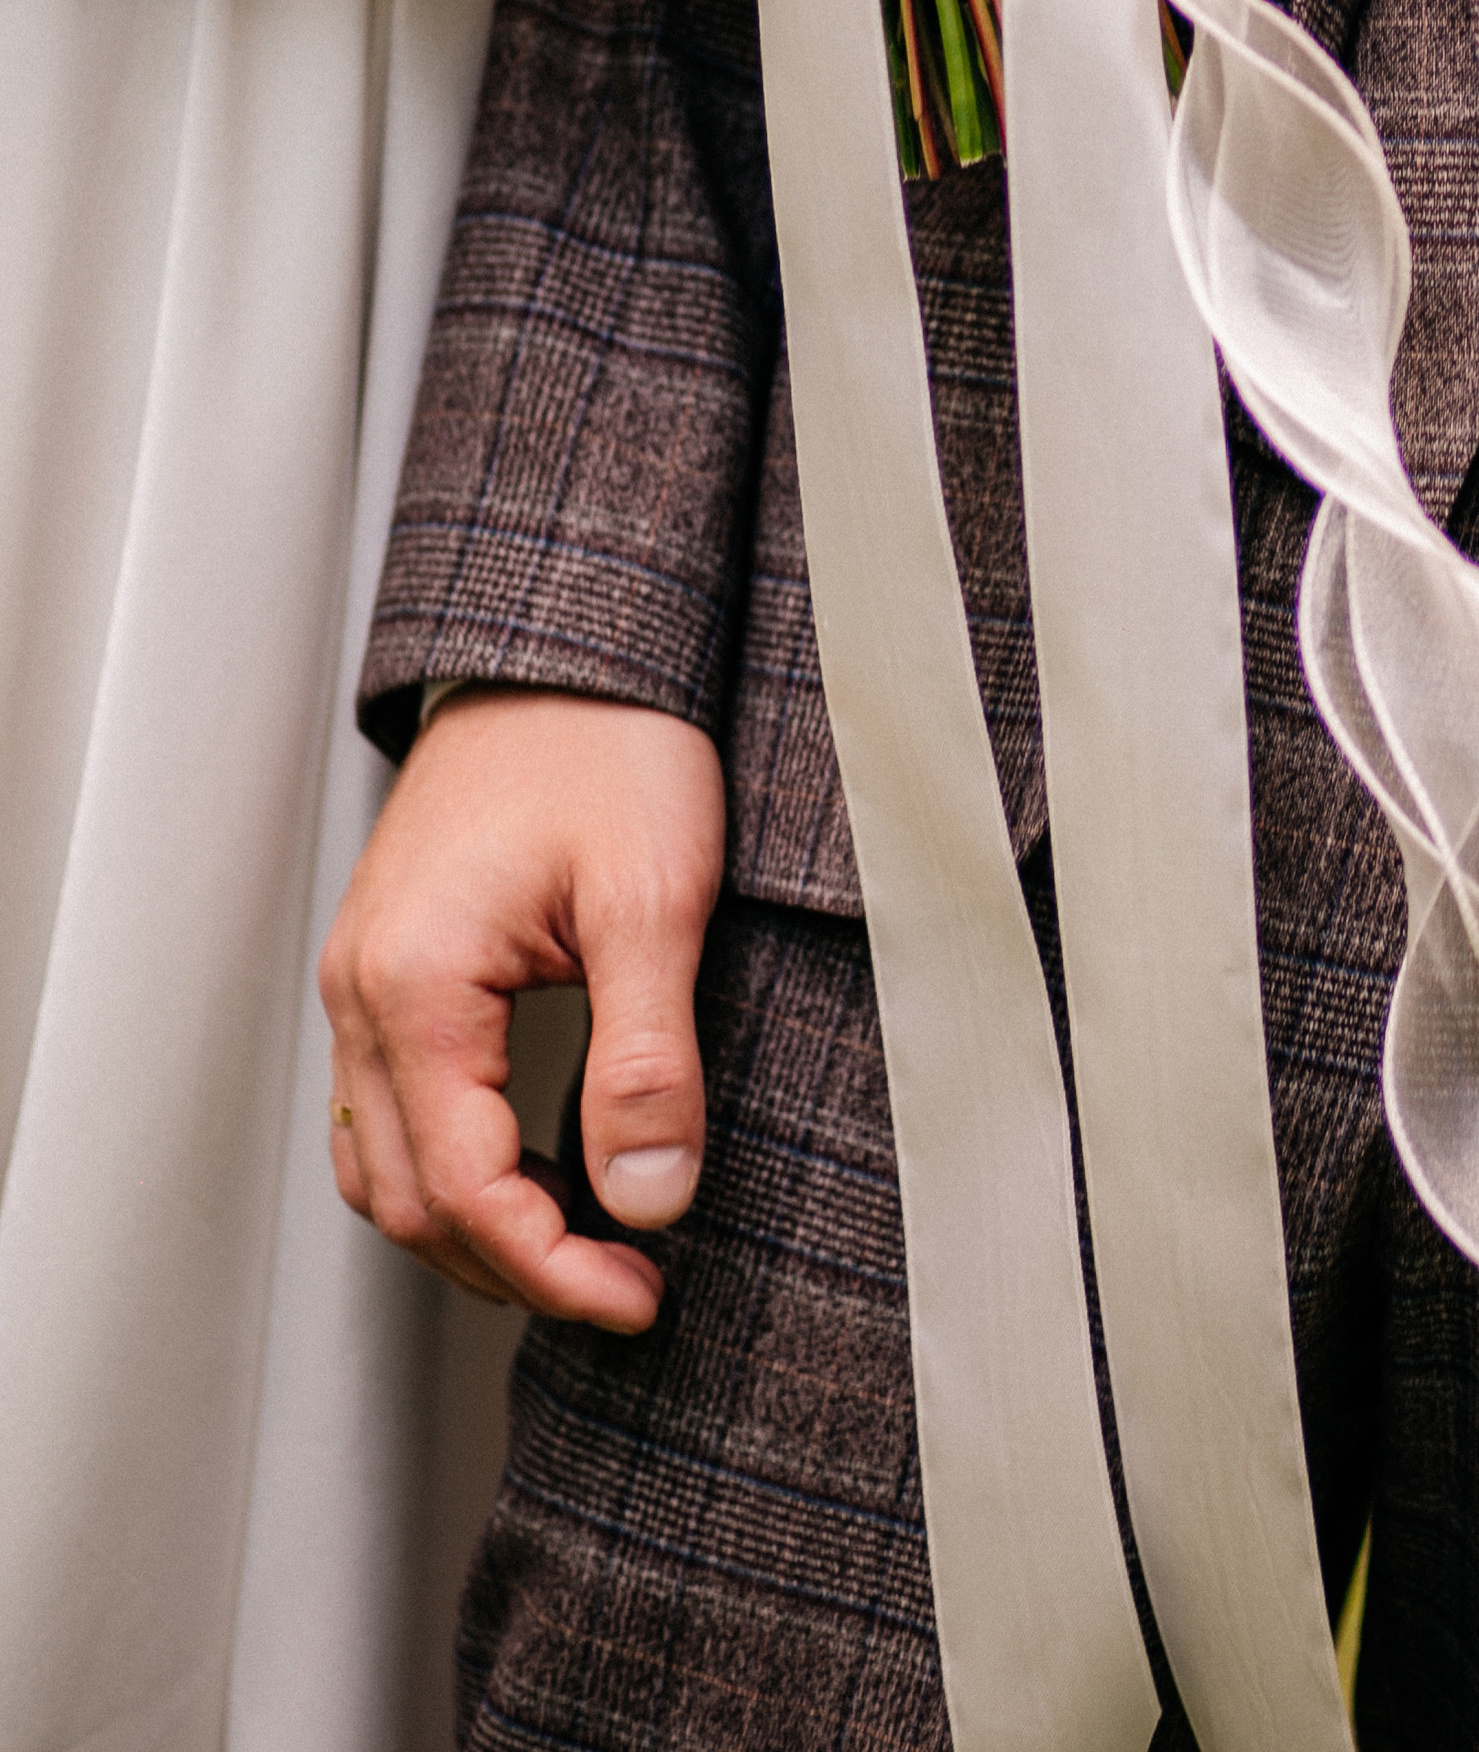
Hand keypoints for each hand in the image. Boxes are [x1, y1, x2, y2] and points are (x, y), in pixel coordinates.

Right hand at [320, 689, 725, 1333]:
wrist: (565, 644)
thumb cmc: (606, 741)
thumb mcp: (653, 898)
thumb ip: (648, 1060)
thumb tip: (649, 1201)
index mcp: (416, 985)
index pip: (465, 1190)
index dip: (552, 1269)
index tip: (639, 1296)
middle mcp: (364, 990)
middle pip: (410, 1198)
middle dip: (514, 1266)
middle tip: (627, 1287)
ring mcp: (365, 977)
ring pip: (386, 1164)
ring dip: (476, 1227)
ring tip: (588, 1247)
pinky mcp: (392, 961)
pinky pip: (391, 1106)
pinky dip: (453, 1164)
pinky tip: (538, 1168)